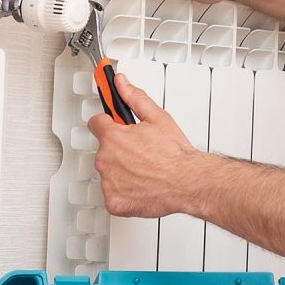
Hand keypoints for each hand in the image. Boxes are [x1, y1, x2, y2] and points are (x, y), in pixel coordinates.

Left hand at [88, 74, 201, 217]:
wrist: (188, 182)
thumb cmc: (175, 154)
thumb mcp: (157, 118)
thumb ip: (134, 98)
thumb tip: (121, 83)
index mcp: (112, 137)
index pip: (96, 123)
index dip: (109, 123)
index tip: (115, 125)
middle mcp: (105, 159)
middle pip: (105, 150)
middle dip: (120, 149)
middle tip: (142, 152)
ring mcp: (108, 182)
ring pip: (109, 172)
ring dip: (122, 170)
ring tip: (146, 170)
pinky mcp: (114, 201)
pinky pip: (113, 194)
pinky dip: (125, 192)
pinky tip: (142, 186)